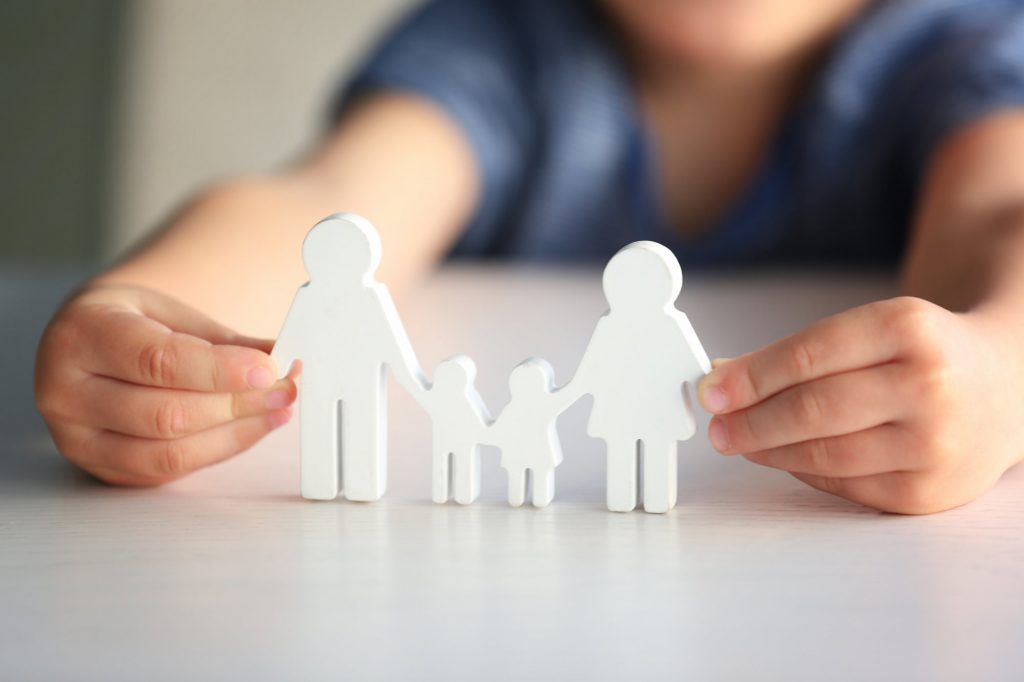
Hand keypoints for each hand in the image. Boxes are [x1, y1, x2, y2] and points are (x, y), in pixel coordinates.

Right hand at [35, 284, 297, 485]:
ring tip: (277, 411)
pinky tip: (250, 428)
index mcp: (82, 334)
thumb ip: (223, 340)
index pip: (157, 361)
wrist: (91, 342)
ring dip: (235, 434)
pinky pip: (168, 471)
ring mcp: (77, 437)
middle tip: (284, 390)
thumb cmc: (133, 322)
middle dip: (237, 405)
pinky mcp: (101, 468)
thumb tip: (280, 360)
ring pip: (168, 452)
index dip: (219, 371)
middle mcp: (66, 390)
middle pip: (165, 414)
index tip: (267, 370)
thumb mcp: (173, 312)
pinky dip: (218, 450)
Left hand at [697, 296, 1023, 513]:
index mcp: (908, 329)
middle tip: (717, 427)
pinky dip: (804, 472)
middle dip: (750, 421)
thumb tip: (722, 378)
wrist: (1006, 389)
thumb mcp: (872, 330)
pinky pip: (843, 487)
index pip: (808, 356)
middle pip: (812, 410)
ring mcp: (932, 445)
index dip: (750, 377)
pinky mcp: (927, 493)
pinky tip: (784, 457)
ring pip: (823, 455)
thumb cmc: (924, 355)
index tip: (711, 390)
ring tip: (740, 441)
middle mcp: (927, 387)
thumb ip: (799, 353)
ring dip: (768, 451)